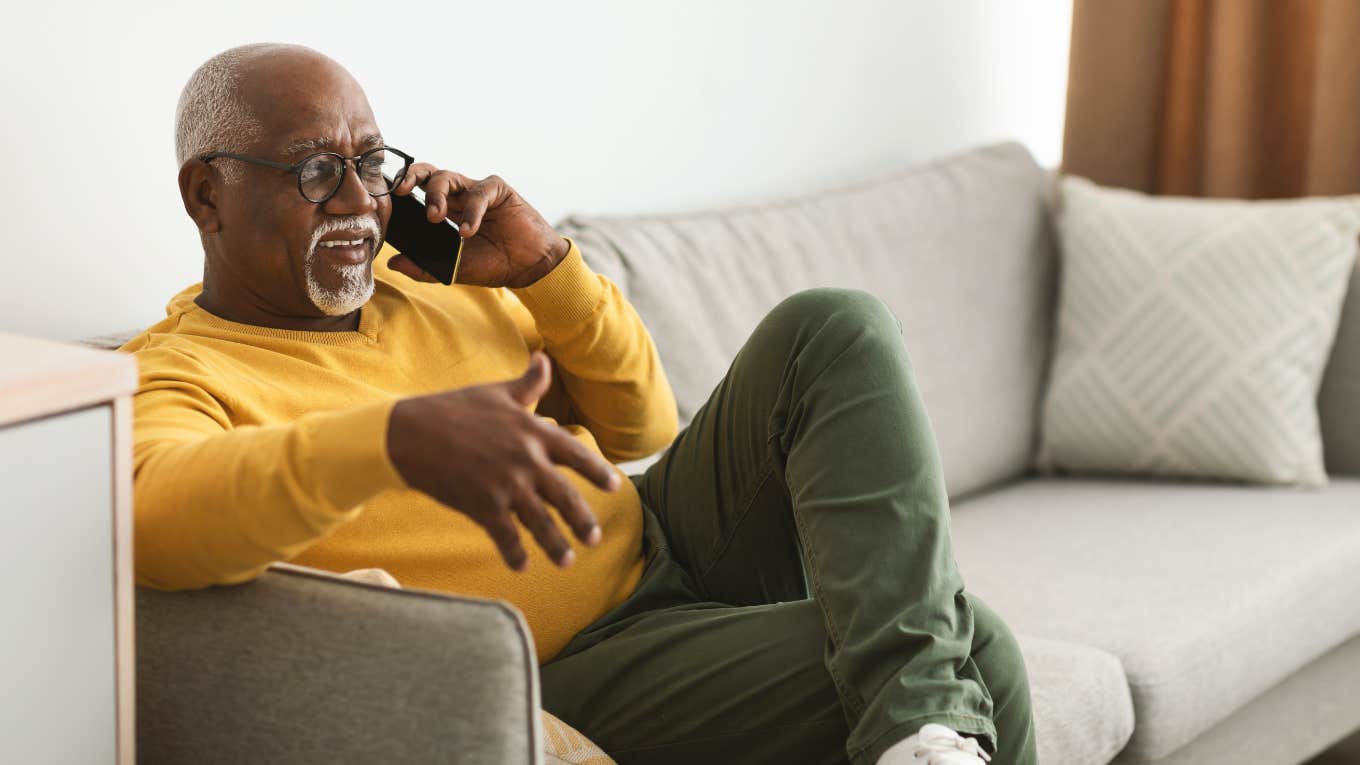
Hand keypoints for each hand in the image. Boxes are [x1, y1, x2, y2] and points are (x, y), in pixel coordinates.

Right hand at [384, 351, 620, 571]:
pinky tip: (521, 567)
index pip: (576, 454)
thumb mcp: (496, 392)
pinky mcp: (482, 505)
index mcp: (532, 432)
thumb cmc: (454, 409)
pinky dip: (514, 553)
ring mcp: (505, 485)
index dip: (598, 472)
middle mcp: (525, 460)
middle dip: (582, 521)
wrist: (408, 433)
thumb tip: (544, 358)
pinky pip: (504, 536)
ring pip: (540, 522)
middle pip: (565, 497)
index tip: (615, 487)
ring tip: (567, 562)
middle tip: (594, 540)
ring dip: (555, 545)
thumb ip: (528, 383)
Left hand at [386, 166, 568, 287]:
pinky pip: (478, 192)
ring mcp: (477, 191)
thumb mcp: (453, 269)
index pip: (418, 191)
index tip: (387, 201)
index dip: (403, 190)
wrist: (529, 268)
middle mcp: (459, 196)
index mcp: (447, 210)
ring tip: (434, 218)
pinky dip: (471, 211)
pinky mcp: (498, 190)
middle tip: (401, 192)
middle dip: (411, 176)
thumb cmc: (494, 265)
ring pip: (448, 177)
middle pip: (428, 174)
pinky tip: (468, 231)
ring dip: (436, 195)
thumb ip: (424, 267)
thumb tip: (392, 264)